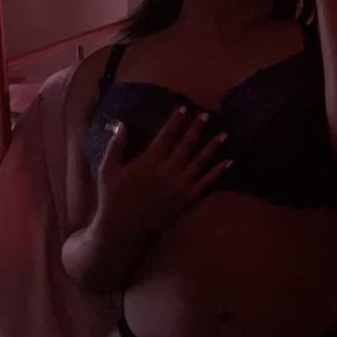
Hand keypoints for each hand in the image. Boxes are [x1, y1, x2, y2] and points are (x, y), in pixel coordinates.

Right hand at [97, 108, 230, 238]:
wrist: (123, 228)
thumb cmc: (113, 196)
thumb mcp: (108, 169)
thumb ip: (116, 145)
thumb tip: (121, 123)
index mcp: (149, 162)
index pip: (166, 136)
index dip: (175, 122)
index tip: (184, 109)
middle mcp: (168, 172)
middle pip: (186, 146)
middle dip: (197, 129)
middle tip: (207, 115)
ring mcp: (180, 187)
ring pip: (200, 163)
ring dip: (213, 147)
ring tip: (225, 134)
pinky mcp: (186, 200)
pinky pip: (206, 183)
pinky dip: (218, 172)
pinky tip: (228, 162)